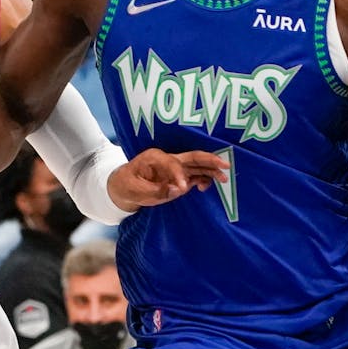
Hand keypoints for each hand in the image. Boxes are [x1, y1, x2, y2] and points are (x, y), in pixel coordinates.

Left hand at [107, 149, 228, 211]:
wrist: (122, 186)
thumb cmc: (126, 185)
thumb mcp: (135, 190)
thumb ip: (157, 191)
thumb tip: (179, 190)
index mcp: (155, 157)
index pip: (172, 163)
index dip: (179, 175)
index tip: (183, 189)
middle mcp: (168, 159)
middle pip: (192, 157)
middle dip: (209, 160)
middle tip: (225, 164)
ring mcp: (175, 168)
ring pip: (197, 166)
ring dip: (211, 170)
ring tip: (224, 178)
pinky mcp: (178, 177)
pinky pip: (195, 176)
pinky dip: (204, 180)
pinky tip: (207, 187)